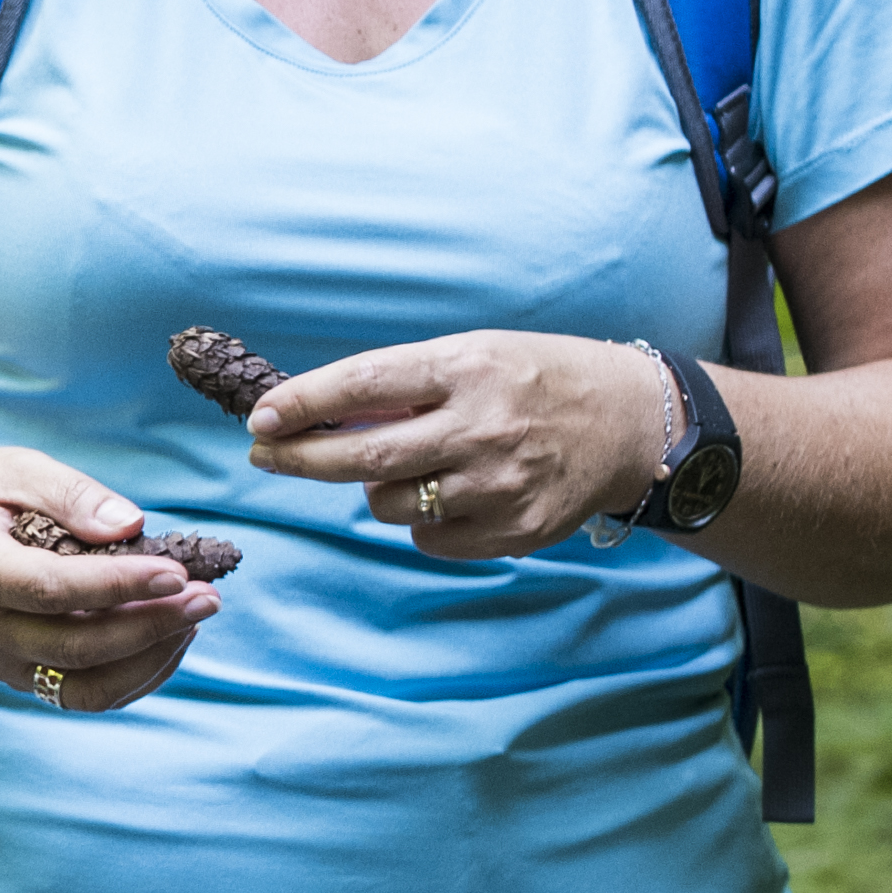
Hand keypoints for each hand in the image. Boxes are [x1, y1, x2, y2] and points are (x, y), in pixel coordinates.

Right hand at [0, 445, 222, 716]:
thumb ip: (72, 493)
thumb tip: (131, 524)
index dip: (120, 586)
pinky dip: (137, 674)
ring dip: (150, 659)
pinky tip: (169, 637)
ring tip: (193, 617)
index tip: (178, 572)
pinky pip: (88, 695)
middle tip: (207, 598)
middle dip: (151, 626)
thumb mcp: (17, 469)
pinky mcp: (25, 677)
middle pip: (76, 646)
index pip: (54, 590)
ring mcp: (3, 660)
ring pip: (86, 687)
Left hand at [245, 331, 669, 560]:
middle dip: (300, 459)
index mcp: (469, 368)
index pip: (366, 384)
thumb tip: (318, 412)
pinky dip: (419, 520)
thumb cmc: (538, 379)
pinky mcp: (514, 531)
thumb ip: (405, 382)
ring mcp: (499, 485)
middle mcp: (483, 427)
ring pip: (390, 504)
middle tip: (264, 456)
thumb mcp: (476, 354)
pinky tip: (446, 494)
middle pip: (365, 457)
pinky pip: (428, 538)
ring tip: (406, 464)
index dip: (304, 403)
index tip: (261, 418)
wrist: (631, 423)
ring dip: (374, 488)